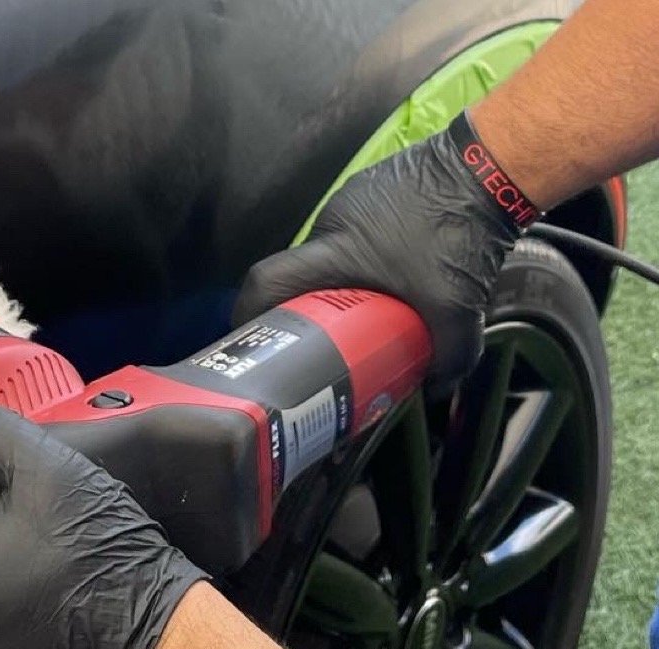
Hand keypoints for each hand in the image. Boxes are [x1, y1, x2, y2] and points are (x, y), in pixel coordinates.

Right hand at [234, 113, 535, 386]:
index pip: (267, 282)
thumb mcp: (457, 307)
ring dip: (339, 279)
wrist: (497, 163)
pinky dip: (366, 250)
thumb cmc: (461, 235)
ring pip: (329, 250)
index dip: (247, 313)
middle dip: (304, 305)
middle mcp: (331, 222)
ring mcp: (352, 196)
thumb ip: (450, 356)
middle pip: (299, 272)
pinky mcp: (375, 182)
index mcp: (334, 252)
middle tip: (321, 335)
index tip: (251, 338)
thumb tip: (435, 388)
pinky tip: (394, 264)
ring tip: (365, 302)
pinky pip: (356, 226)